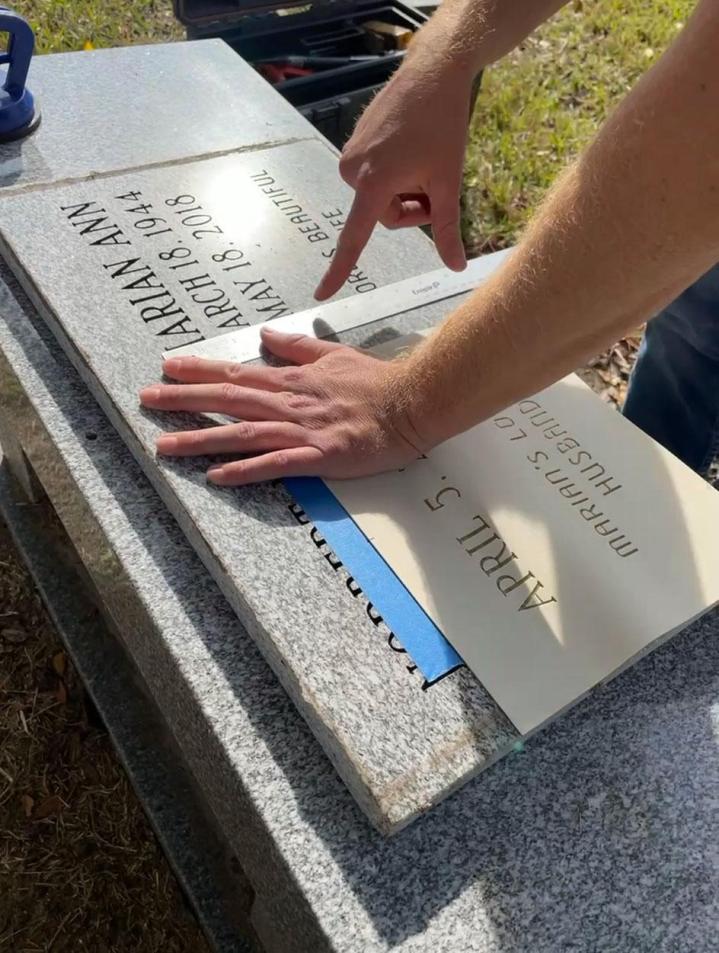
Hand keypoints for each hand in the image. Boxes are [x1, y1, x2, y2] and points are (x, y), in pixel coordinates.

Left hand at [139, 327, 424, 485]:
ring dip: (201, 438)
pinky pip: (276, 464)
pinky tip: (217, 476)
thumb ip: (298, 347)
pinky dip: (245, 470)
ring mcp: (302, 430)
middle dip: (184, 400)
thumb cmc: (377, 382)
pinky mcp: (319, 456)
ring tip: (165, 444)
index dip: (199, 370)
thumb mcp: (335, 354)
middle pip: (228, 400)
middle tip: (146, 399)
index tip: (167, 367)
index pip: (237, 373)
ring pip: (242, 433)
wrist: (412, 403)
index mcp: (293, 380)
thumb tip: (268, 335)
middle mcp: (289, 403)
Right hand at [315, 53, 472, 300]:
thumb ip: (448, 229)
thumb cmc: (444, 125)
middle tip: (436, 184)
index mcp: (373, 184)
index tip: (322, 294)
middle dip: (411, 209)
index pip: (354, 239)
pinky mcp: (353, 145)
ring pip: (380, 197)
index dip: (339, 270)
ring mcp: (350, 156)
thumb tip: (455, 268)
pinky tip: (413, 146)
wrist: (433, 71)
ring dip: (405, 190)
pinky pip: (375, 177)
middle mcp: (352, 172)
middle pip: (384, 216)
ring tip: (425, 160)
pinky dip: (396, 173)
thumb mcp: (449, 182)